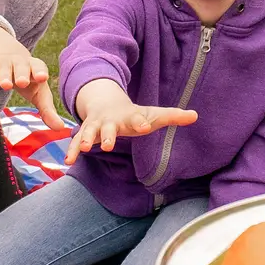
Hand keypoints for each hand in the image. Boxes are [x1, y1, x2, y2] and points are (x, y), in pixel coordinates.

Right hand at [0, 24, 66, 130]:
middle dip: (22, 73)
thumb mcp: (39, 93)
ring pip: (4, 68)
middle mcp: (19, 62)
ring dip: (5, 76)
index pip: (38, 66)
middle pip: (21, 66)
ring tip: (5, 86)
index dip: (40, 71)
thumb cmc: (28, 80)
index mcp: (35, 66)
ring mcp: (2, 62)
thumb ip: (48, 110)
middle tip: (22, 82)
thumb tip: (60, 128)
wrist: (6, 57)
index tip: (42, 78)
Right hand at [63, 82, 197, 165]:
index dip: (141, 122)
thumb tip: (196, 116)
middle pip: (109, 127)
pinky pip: (77, 142)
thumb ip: (172, 116)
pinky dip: (72, 150)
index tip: (145, 126)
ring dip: (86, 140)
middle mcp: (111, 120)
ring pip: (89, 132)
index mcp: (129, 116)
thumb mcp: (152, 114)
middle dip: (108, 135)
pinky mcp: (85, 133)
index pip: (137, 118)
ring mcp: (96, 126)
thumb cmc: (133, 114)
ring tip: (85, 149)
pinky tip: (68, 162)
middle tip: (107, 145)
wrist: (105, 103)